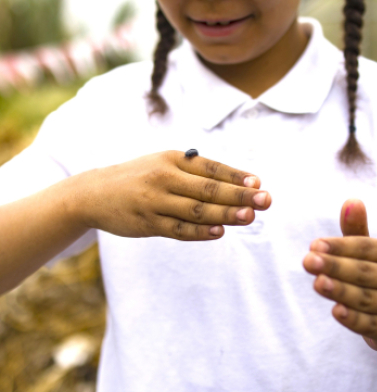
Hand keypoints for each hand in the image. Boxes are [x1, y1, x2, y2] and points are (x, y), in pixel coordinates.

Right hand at [74, 150, 271, 241]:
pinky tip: (218, 232)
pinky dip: (199, 232)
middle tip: (265, 200)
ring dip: (224, 213)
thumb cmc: (139, 176)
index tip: (259, 183)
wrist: (95, 192)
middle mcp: (165, 177)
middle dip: (239, 194)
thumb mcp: (163, 163)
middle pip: (208, 188)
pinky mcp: (148, 223)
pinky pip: (177, 229)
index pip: (211, 167)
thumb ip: (195, 172)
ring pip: (196, 210)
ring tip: (249, 216)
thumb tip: (237, 182)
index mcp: (173, 159)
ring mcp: (155, 201)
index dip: (237, 176)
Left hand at [303, 199, 376, 352]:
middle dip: (334, 266)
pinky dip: (353, 319)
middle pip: (364, 272)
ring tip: (317, 283)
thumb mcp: (366, 253)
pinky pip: (370, 324)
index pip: (366, 248)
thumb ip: (355, 229)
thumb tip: (351, 200)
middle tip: (307, 261)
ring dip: (340, 291)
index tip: (314, 244)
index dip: (340, 246)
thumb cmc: (374, 276)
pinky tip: (336, 311)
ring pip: (365, 298)